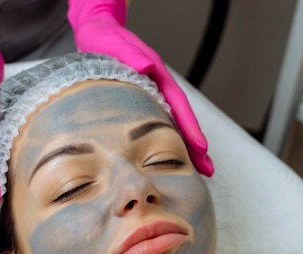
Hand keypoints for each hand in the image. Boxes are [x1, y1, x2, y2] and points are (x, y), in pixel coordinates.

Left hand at [68, 0, 213, 175]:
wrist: (95, 33)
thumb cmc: (104, 38)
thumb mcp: (115, 44)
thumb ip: (131, 54)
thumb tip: (148, 67)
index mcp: (156, 75)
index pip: (178, 103)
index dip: (190, 126)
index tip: (200, 147)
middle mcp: (157, 86)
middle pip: (181, 119)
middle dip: (195, 145)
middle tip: (207, 170)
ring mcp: (151, 95)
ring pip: (171, 124)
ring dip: (185, 147)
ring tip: (198, 171)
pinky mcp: (140, 102)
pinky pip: (157, 124)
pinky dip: (165, 141)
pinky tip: (167, 159)